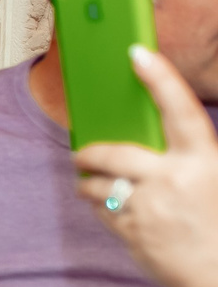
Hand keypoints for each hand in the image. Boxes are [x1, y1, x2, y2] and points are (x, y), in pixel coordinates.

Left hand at [75, 45, 217, 286]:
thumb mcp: (217, 179)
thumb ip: (191, 159)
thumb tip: (157, 139)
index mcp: (205, 161)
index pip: (180, 108)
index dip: (159, 77)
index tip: (137, 53)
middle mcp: (174, 180)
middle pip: (115, 152)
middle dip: (91, 151)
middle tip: (82, 151)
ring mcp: (149, 208)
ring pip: (100, 184)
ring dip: (90, 182)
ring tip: (90, 181)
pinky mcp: (132, 234)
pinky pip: (103, 210)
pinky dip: (100, 206)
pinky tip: (106, 205)